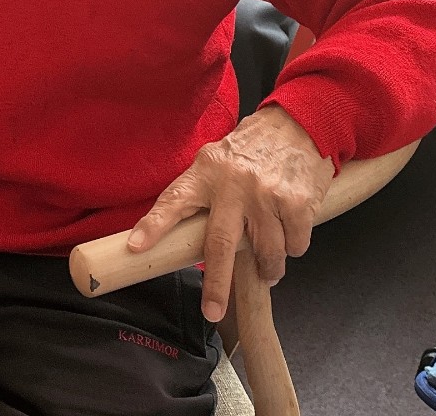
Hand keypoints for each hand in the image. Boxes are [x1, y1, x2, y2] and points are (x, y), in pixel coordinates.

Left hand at [125, 105, 332, 321]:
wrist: (299, 124)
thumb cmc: (253, 147)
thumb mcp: (217, 159)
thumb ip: (202, 192)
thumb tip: (182, 235)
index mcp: (205, 173)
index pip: (173, 200)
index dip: (153, 225)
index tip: (135, 247)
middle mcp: (233, 184)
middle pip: (220, 243)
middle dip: (216, 284)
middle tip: (212, 310)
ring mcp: (265, 194)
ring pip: (266, 253)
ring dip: (269, 269)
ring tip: (269, 268)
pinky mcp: (295, 202)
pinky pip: (294, 245)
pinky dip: (293, 247)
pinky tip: (290, 234)